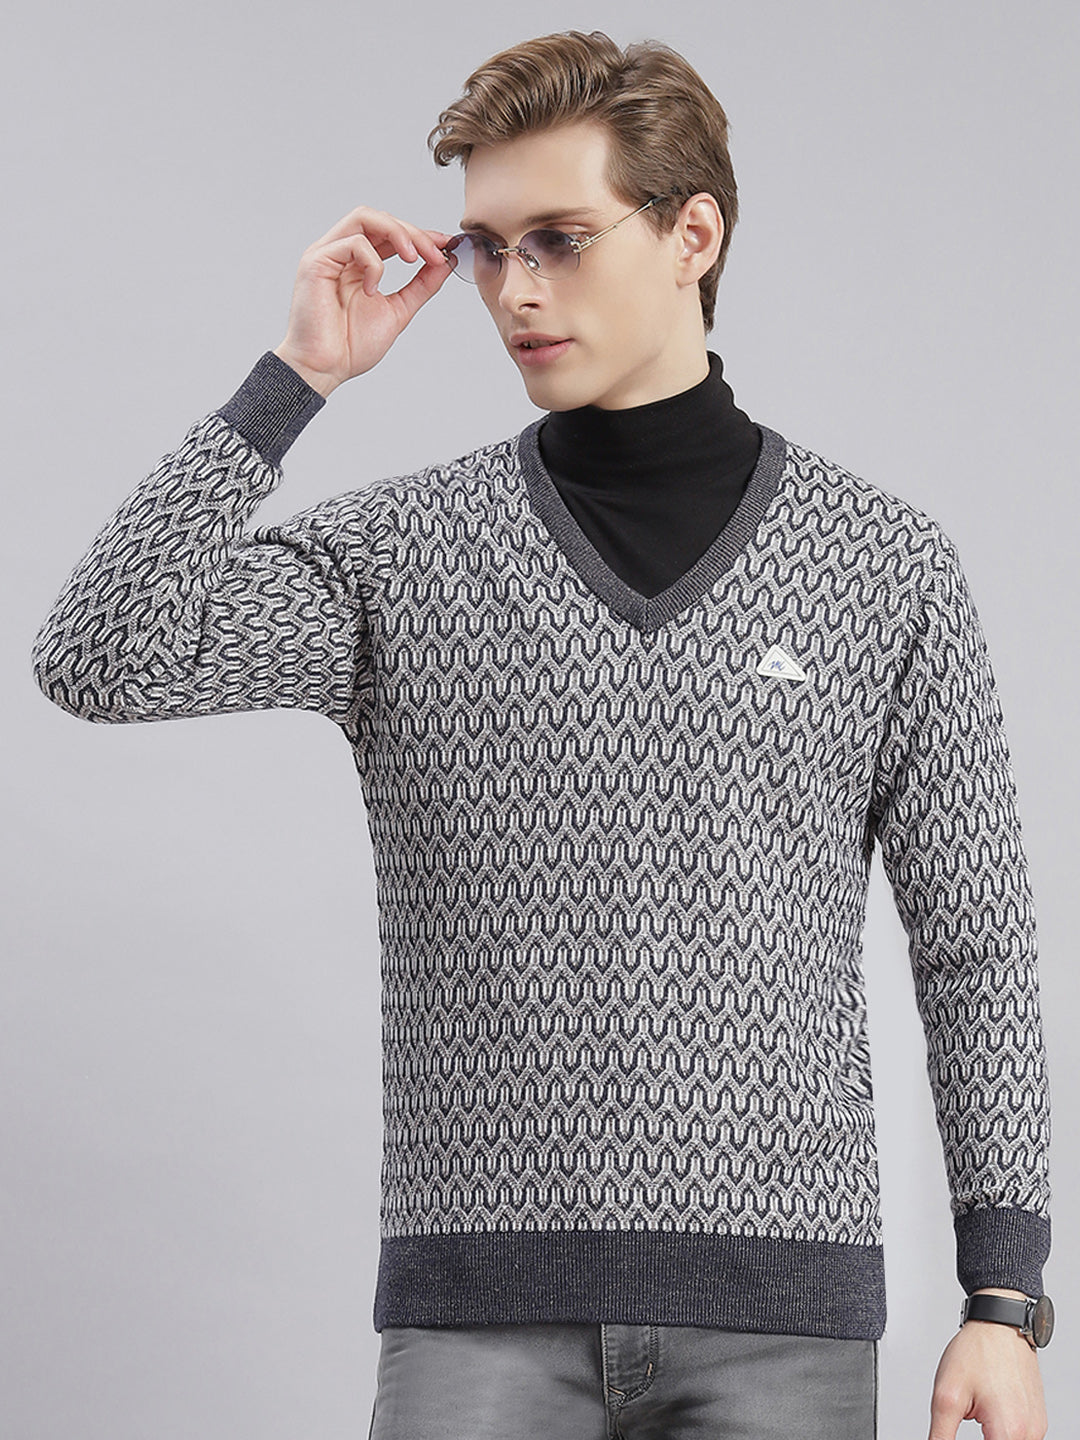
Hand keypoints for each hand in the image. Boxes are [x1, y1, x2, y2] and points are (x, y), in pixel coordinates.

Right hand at [273, 205, 457, 395]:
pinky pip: (353, 243)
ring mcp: (327, 254)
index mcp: (357, 263)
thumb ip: (420, 286)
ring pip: (364, 217)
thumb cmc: (351, 346)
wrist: (326, 368)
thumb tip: (445, 263)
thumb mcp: (398, 310)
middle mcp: (340, 253)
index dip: (418, 235)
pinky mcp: (316, 261)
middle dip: (412, 232)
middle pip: (379, 218)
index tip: (445, 245)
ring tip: (413, 258)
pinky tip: (372, 289)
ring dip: (396, 233)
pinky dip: (373, 263)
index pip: (389, 233)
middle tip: (434, 253)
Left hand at [928, 1297, 1046, 1439]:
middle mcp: (1030, 1433)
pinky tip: (989, 1408)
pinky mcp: (1037, 1419)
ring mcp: (1036, 1427)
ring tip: (977, 1410)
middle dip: (979, 1439)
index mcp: (1009, 1432)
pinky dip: (1001, 1429)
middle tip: (967, 1413)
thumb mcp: (946, 1396)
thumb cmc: (978, 1351)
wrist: (1000, 1324)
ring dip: (990, 1436)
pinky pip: (1018, 1436)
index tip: (950, 1434)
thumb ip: (941, 1436)